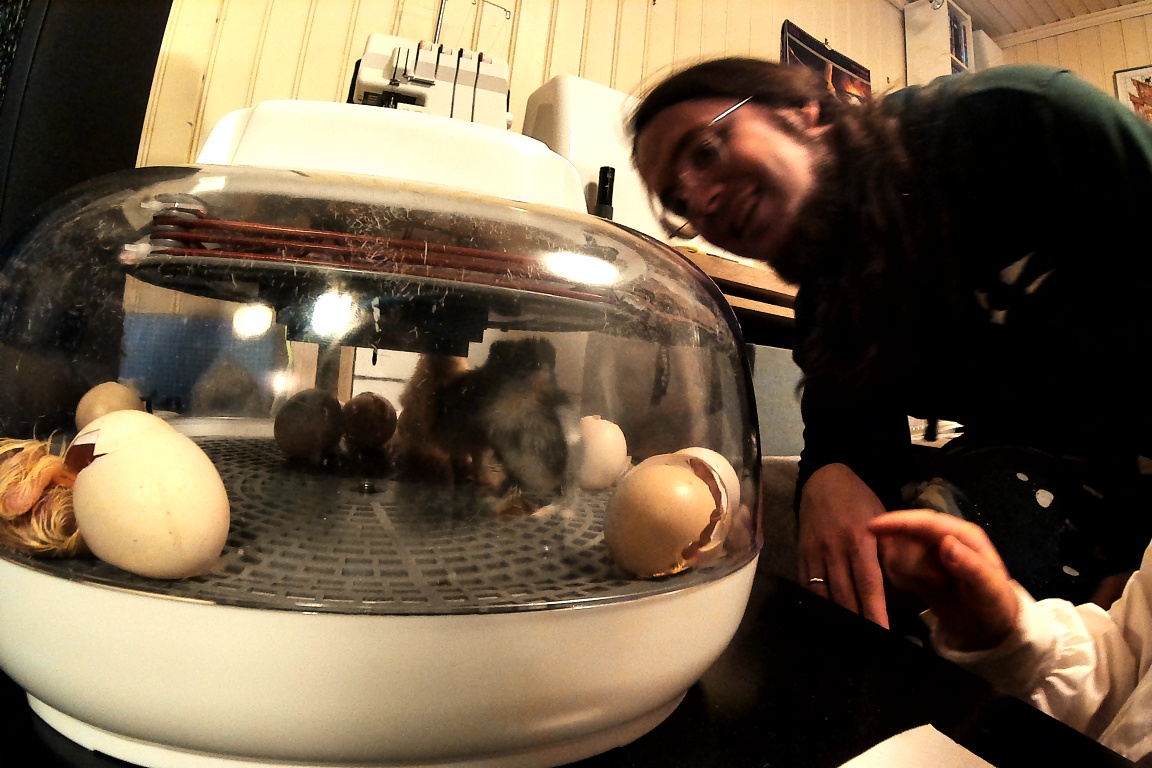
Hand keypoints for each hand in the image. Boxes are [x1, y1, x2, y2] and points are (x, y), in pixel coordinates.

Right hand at [798, 463, 889, 627]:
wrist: (824, 479)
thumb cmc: (860, 500)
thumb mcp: (882, 520)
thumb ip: (889, 550)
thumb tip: (903, 584)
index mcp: (859, 540)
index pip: (869, 584)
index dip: (875, 611)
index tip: (883, 633)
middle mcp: (835, 549)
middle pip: (845, 595)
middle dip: (857, 621)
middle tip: (869, 645)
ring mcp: (814, 553)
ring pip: (824, 594)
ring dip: (837, 617)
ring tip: (848, 637)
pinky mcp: (801, 554)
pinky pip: (808, 585)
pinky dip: (817, 604)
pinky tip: (826, 618)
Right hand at [869, 511, 1019, 650]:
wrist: (988, 627)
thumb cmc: (994, 604)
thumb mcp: (989, 589)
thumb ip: (970, 566)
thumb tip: (946, 543)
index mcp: (962, 534)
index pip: (926, 522)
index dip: (899, 522)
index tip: (872, 526)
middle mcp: (943, 537)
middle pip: (907, 536)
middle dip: (909, 560)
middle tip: (932, 584)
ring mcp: (929, 551)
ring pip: (899, 552)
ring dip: (909, 573)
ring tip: (933, 588)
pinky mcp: (918, 565)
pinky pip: (897, 567)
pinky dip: (904, 579)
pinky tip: (923, 589)